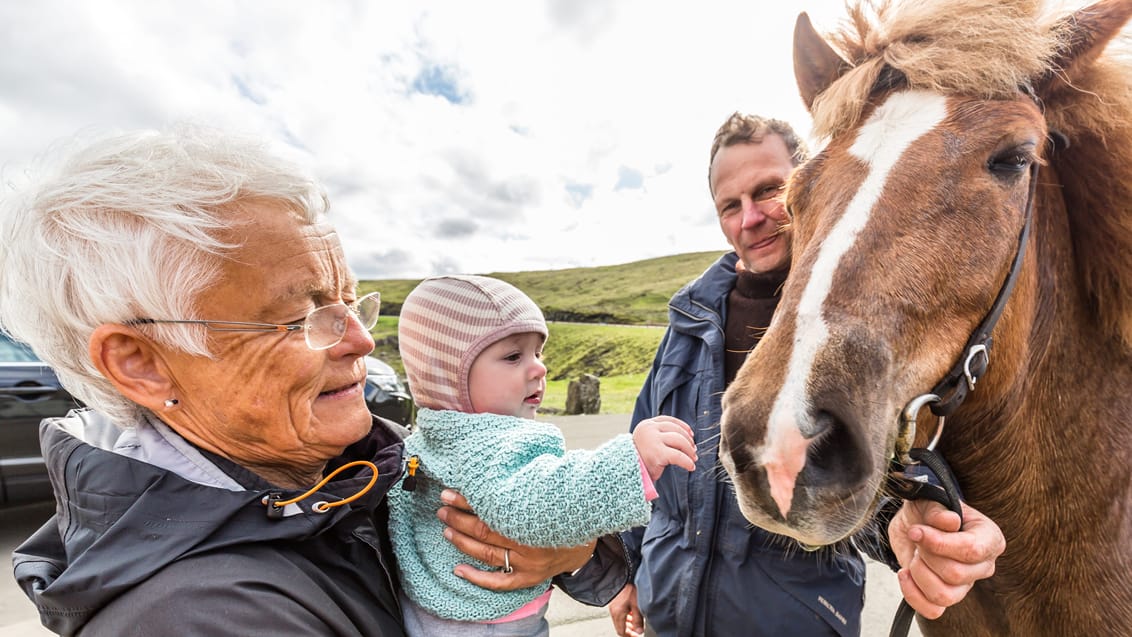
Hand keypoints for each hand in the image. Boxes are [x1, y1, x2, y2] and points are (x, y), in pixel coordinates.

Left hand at [437, 489, 595, 590]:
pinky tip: (458, 570)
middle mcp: (530, 542)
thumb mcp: (551, 487)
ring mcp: (529, 563)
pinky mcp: (529, 578)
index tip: (451, 492)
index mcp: (534, 515)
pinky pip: (499, 582)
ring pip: (488, 554)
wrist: (588, 541)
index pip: (492, 509)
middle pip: (485, 531)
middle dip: (459, 518)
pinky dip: (477, 577)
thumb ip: (529, 479)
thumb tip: (504, 460)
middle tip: (442, 508)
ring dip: (463, 541)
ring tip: (446, 528)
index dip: (468, 501)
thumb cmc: (564, 508)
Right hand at [608, 583, 644, 636]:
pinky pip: (619, 613)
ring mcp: (613, 606)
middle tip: (637, 631)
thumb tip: (639, 631)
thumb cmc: (629, 588)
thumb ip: (638, 620)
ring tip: (636, 621)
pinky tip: (632, 612)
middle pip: (620, 627)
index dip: (629, 636)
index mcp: (618, 614)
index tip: (636, 636)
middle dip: (629, 630)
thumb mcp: (637, 605)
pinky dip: (626, 616)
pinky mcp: (615, 600)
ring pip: (620, 620)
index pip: (621, 632)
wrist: (622, 574)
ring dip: (628, 623)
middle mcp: (614, 611)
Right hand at [632, 415, 696, 479]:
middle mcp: (649, 429)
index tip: (691, 435)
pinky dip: (687, 462)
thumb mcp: (648, 441)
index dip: (683, 427)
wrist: (626, 472)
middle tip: (693, 451)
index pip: (669, 420)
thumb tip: (687, 437)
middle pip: (676, 430)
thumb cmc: (639, 459)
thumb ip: (661, 435)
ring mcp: (653, 440)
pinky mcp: (658, 453)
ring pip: (679, 441)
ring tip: (693, 459)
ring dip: (689, 450)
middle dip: (688, 441)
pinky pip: (678, 456)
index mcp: (646, 424)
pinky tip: (691, 467)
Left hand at [888, 499, 1004, 618]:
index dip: (940, 543)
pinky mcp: (946, 597)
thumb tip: (949, 522)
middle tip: (917, 538)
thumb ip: (939, 511)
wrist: (913, 523)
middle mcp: (982, 565)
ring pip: (944, 595)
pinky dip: (912, 593)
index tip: (916, 531)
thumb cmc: (928, 512)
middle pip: (956, 574)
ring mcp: (965, 584)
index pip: (972, 550)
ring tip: (915, 555)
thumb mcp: (930, 501)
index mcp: (989, 539)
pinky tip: (905, 573)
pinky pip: (932, 611)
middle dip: (927, 555)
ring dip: (919, 573)